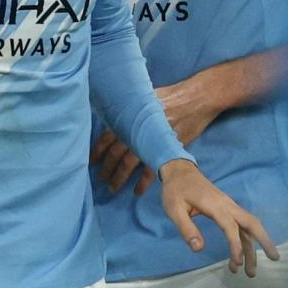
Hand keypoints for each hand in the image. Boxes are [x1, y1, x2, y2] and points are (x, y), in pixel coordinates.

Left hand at [92, 71, 227, 194]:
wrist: (197, 98)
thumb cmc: (171, 96)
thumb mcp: (145, 98)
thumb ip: (130, 111)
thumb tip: (115, 120)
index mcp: (130, 118)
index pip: (107, 137)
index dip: (97, 150)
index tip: (90, 161)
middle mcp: (137, 130)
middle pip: (115, 153)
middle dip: (106, 167)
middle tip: (99, 179)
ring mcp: (151, 141)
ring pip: (129, 163)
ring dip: (119, 177)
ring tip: (113, 188)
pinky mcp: (168, 149)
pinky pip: (152, 170)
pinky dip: (143, 182)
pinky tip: (137, 191)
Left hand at [158, 160, 279, 274]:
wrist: (180, 171)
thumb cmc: (175, 190)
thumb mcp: (173, 209)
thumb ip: (186, 228)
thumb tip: (198, 249)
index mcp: (215, 205)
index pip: (231, 227)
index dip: (235, 245)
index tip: (237, 263)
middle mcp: (228, 205)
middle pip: (252, 223)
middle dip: (264, 242)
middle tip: (274, 259)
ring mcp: (230, 206)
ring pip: (249, 226)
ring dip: (254, 246)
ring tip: (252, 270)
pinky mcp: (228, 208)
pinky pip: (243, 224)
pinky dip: (248, 239)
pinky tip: (247, 253)